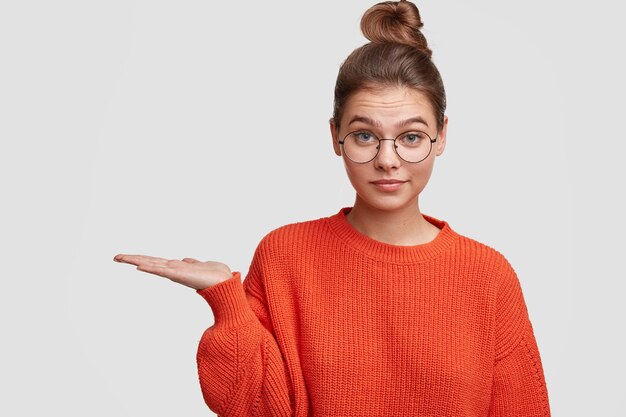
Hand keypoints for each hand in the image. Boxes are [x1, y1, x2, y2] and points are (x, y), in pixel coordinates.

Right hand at [113, 254, 231, 289]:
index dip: (141, 259)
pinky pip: (162, 271)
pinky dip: (151, 268)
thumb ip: (192, 263)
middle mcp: (173, 270)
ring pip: (152, 265)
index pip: (155, 261)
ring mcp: (175, 273)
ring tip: (121, 258)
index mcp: (176, 267)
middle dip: (132, 259)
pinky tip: (139, 267)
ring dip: (136, 261)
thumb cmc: (215, 275)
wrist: (225, 282)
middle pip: (149, 262)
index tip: (127, 257)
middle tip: (115, 256)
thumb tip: (186, 260)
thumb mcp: (201, 265)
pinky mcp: (180, 275)